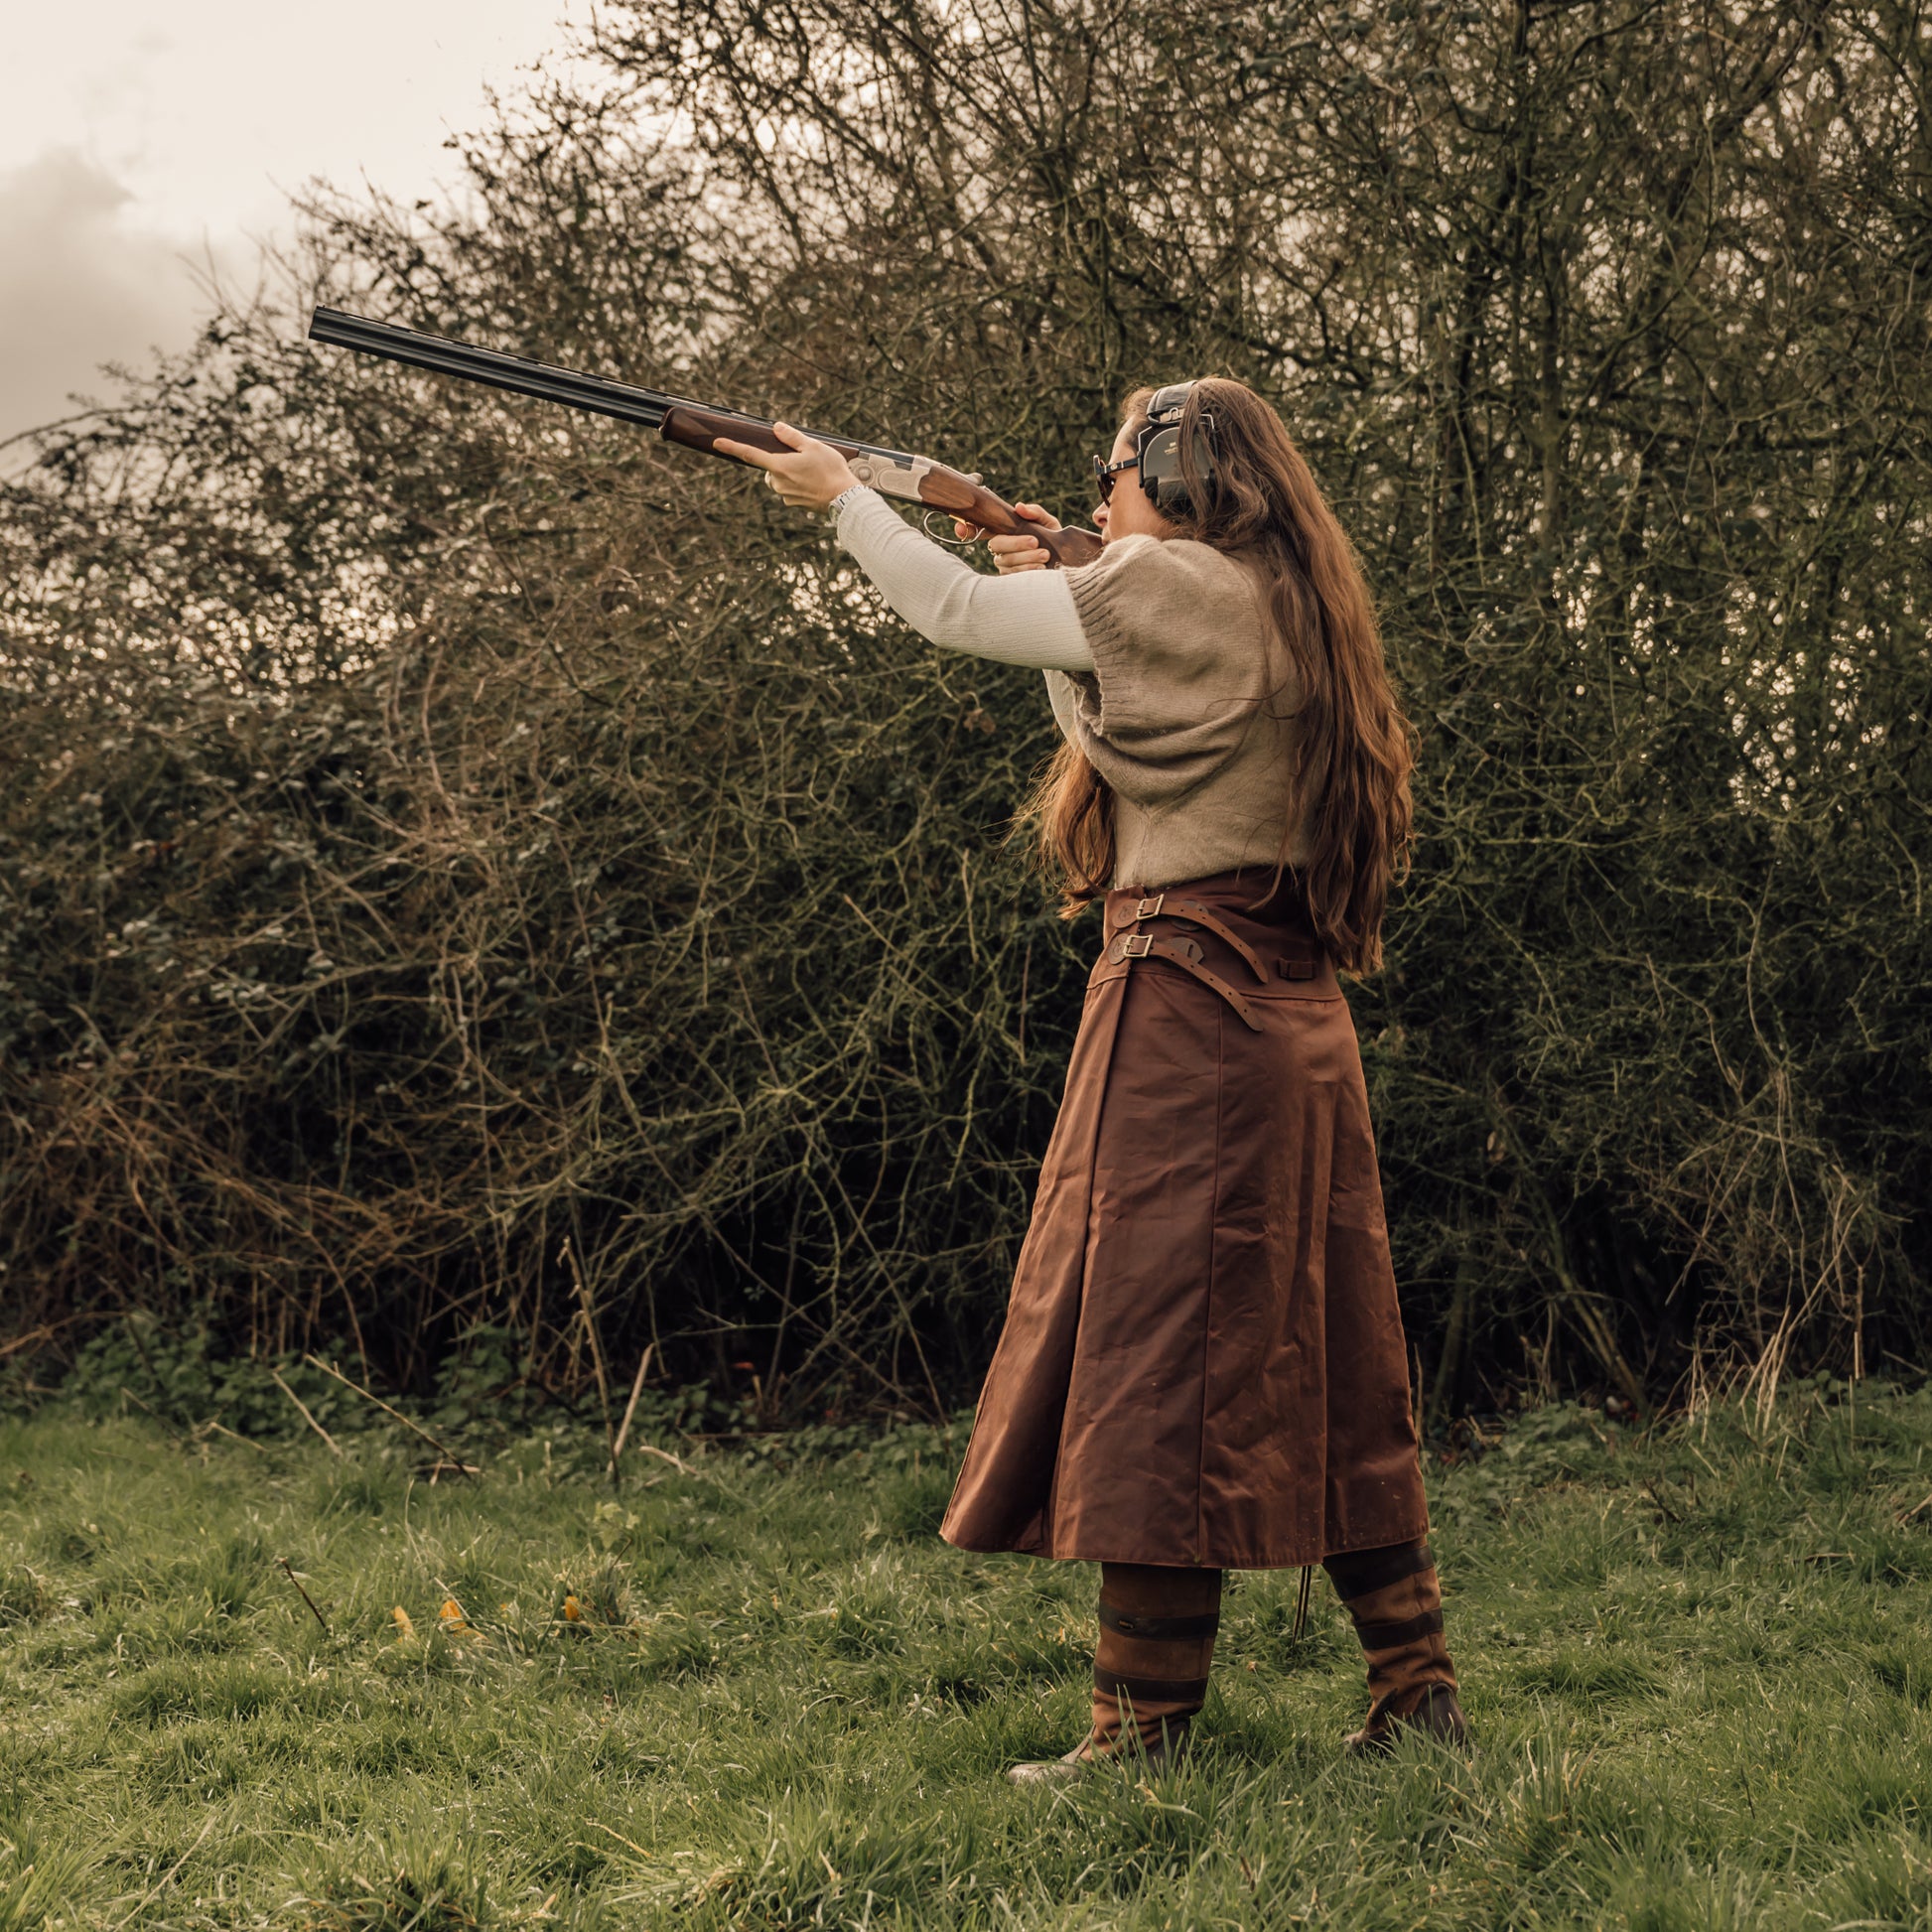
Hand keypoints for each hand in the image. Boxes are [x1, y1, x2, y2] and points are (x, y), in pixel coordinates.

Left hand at [713, 421, 858, 511]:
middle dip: (781, 462)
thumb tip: (776, 427)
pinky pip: (791, 490)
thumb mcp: (813, 446)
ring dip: (791, 473)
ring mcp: (786, 495)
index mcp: (779, 466)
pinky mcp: (794, 504)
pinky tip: (816, 483)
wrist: (844, 499)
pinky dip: (800, 485)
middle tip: (804, 459)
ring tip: (814, 472)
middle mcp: (778, 483)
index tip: (718, 442)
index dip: (732, 447)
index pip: (750, 455)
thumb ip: (791, 437)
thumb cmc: (830, 470)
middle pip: (770, 468)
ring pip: (780, 479)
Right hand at [952, 500, 1060, 572]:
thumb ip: (1034, 513)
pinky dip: (1028, 570)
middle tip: (1035, 542)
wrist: (1067, 563)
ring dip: (1026, 558)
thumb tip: (1019, 507)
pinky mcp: (1010, 580)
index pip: (980, 528)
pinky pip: (1013, 575)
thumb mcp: (1047, 523)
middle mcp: (1000, 548)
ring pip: (1006, 560)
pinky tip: (1041, 568)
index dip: (967, 529)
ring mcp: (1004, 565)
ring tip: (1045, 555)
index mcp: (1004, 531)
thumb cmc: (1054, 540)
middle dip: (1015, 543)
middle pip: (996, 544)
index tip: (961, 530)